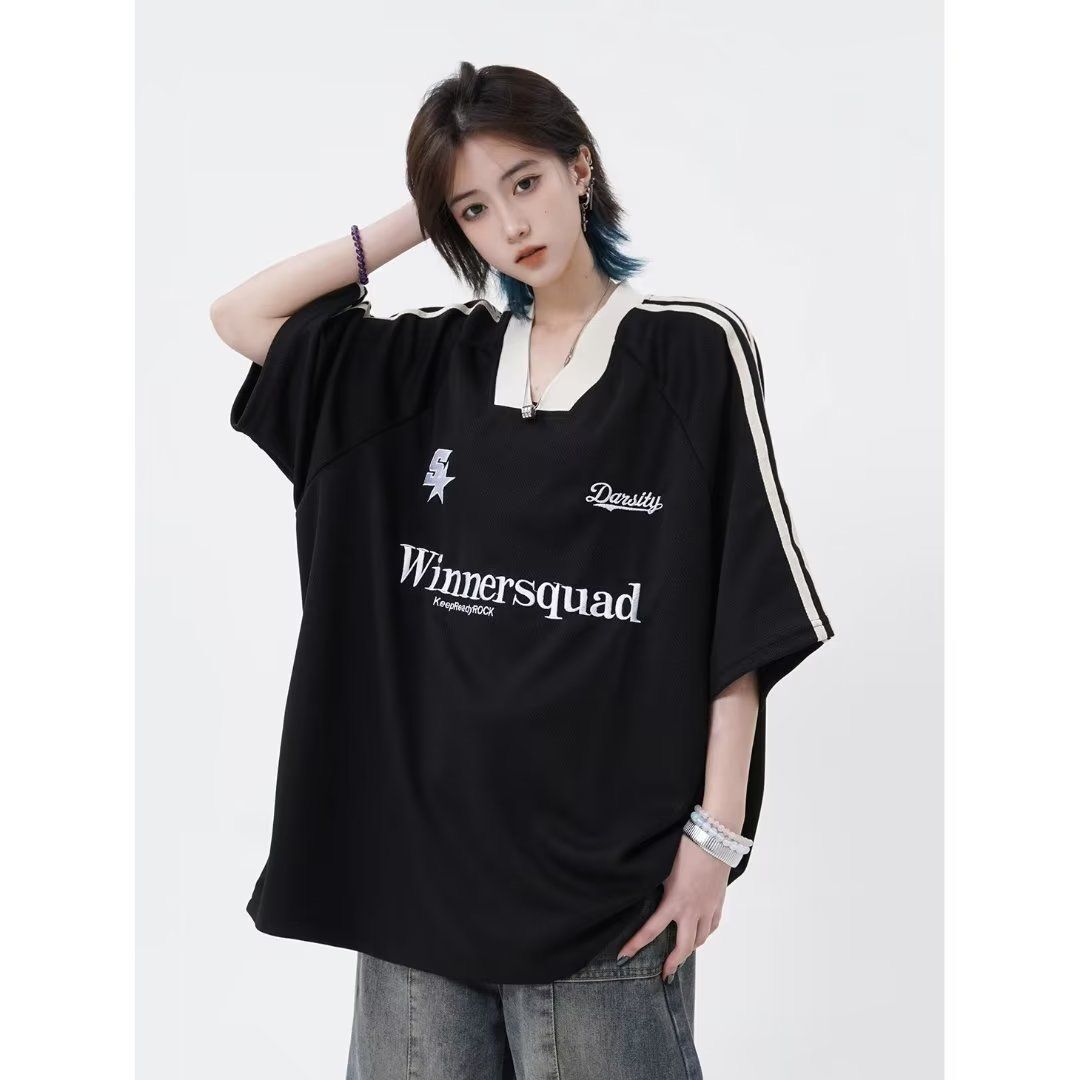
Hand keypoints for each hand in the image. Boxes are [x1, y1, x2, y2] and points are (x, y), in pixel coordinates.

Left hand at [614, 834, 731, 980]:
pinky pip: (712, 926)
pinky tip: (699, 933)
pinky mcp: (718, 901)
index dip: (635, 945)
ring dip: (689, 949)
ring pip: (700, 939)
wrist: (715, 838)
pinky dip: (704, 933)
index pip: (651, 931)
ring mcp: (708, 907)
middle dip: (673, 963)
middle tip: (665, 973)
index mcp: (674, 902)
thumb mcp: (663, 868)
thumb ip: (655, 886)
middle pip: (683, 947)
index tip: (623, 957)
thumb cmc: (686, 848)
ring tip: (681, 954)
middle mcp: (692, 910)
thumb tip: (641, 894)